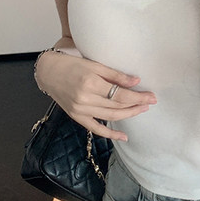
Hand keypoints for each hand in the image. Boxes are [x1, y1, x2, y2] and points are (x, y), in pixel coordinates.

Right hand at [35, 50, 155, 141]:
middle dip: (136, 105)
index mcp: (90, 83)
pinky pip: (96, 129)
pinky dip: (110, 134)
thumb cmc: (71, 64)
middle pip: (117, 106)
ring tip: (141, 110)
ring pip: (110, 117)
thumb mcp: (94, 64)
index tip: (151, 96)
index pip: (120, 94)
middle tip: (150, 102)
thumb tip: (136, 81)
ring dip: (128, 115)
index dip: (138, 97)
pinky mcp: (77, 117)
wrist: (48, 72)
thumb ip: (115, 75)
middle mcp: (85, 99)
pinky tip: (123, 136)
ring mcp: (80, 110)